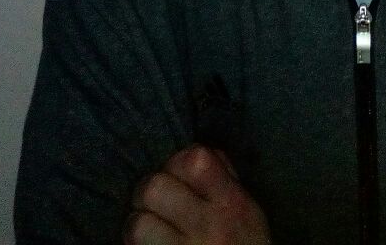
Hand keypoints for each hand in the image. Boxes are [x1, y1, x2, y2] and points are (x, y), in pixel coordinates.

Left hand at [124, 145, 271, 244]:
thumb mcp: (248, 210)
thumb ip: (224, 178)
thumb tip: (190, 155)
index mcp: (231, 203)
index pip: (196, 160)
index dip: (177, 161)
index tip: (176, 176)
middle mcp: (209, 228)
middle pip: (155, 188)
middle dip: (147, 192)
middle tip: (152, 203)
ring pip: (138, 226)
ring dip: (137, 226)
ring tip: (147, 230)